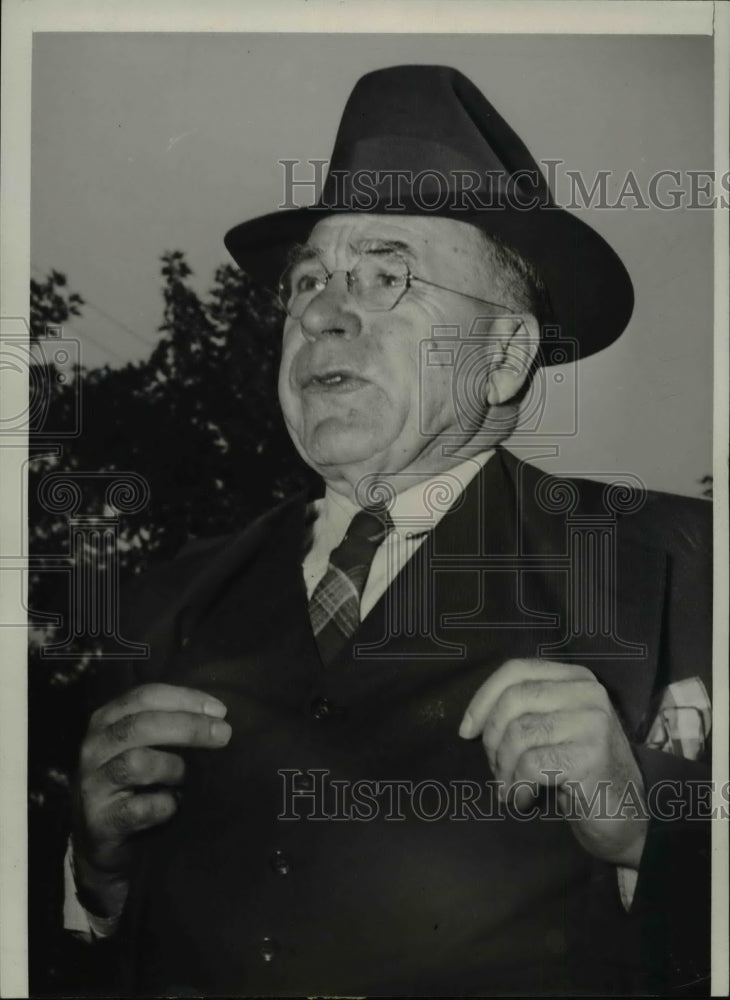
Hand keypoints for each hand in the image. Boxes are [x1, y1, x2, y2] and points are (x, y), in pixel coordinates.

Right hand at [71, 683, 230, 916]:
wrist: (101, 837)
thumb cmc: (133, 780)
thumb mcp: (144, 744)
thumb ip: (170, 724)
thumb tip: (218, 716)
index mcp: (107, 720)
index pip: (145, 696)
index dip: (185, 699)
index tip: (220, 711)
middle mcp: (94, 747)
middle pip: (142, 725)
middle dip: (189, 727)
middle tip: (223, 735)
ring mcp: (93, 784)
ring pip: (137, 763)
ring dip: (173, 767)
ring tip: (188, 777)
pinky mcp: (100, 821)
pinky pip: (138, 809)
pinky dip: (164, 805)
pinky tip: (176, 805)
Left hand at [459, 659, 647, 868]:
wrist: (625, 816)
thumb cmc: (579, 771)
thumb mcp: (552, 729)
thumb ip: (522, 712)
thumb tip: (472, 722)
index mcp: (575, 678)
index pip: (515, 670)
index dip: (482, 698)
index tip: (466, 731)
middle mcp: (588, 692)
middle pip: (513, 700)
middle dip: (492, 739)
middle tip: (497, 769)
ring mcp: (593, 723)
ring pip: (519, 734)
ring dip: (504, 769)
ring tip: (510, 787)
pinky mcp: (591, 756)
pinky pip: (531, 765)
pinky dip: (517, 787)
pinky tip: (523, 800)